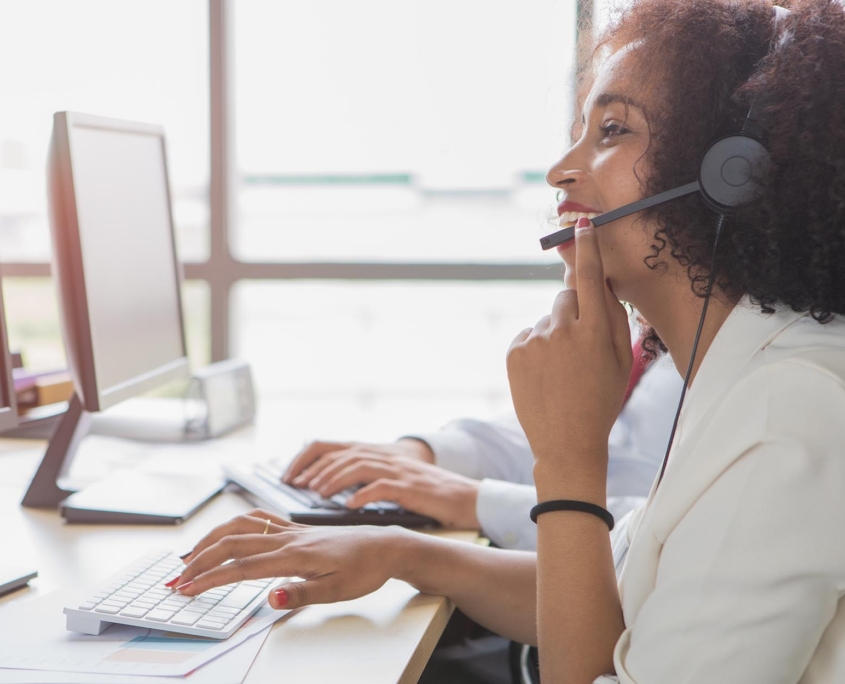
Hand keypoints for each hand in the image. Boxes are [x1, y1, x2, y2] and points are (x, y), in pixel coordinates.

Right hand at [175, 509, 408, 609]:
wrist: (385, 546)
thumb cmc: (364, 569)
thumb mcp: (338, 590)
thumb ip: (302, 593)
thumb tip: (269, 598)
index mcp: (294, 555)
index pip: (241, 567)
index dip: (210, 579)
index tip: (185, 590)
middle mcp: (287, 538)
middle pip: (232, 543)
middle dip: (199, 560)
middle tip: (175, 580)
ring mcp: (290, 531)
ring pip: (241, 527)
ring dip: (212, 539)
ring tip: (191, 556)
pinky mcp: (296, 529)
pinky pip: (258, 520)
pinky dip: (235, 525)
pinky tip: (229, 533)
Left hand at [298, 450, 479, 528]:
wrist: (465, 495)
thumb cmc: (425, 492)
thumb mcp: (390, 477)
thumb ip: (362, 477)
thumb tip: (327, 488)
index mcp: (373, 453)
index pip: (329, 445)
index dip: (305, 459)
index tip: (288, 477)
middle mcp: (382, 456)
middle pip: (339, 453)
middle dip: (313, 470)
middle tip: (295, 486)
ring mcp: (397, 470)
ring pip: (357, 466)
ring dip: (333, 479)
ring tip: (316, 494)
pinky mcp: (410, 487)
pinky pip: (382, 487)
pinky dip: (363, 495)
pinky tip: (350, 506)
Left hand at [506, 220, 630, 495]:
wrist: (565, 443)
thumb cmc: (600, 402)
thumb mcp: (620, 362)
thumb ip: (613, 319)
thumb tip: (601, 285)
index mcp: (596, 332)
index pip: (591, 277)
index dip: (587, 248)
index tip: (582, 225)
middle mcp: (563, 330)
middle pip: (567, 297)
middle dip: (576, 311)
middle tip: (580, 347)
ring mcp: (536, 341)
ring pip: (548, 318)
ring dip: (555, 333)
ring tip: (561, 369)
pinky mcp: (515, 351)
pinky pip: (529, 334)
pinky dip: (536, 346)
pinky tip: (544, 374)